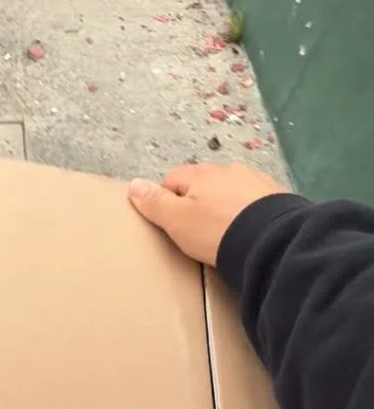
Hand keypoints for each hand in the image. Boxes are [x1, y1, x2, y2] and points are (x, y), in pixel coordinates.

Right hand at [128, 161, 287, 265]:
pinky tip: (249, 227)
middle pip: (201, 182)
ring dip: (224, 202)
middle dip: (197, 200)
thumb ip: (155, 203)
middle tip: (199, 230)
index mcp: (198, 174)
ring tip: (226, 230)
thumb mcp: (177, 221)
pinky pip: (253, 198)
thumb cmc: (216, 232)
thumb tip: (133, 184)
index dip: (166, 200)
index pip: (171, 179)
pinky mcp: (275, 193)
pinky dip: (247, 209)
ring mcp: (253, 178)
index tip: (171, 224)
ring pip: (229, 188)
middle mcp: (226, 168)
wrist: (271, 240)